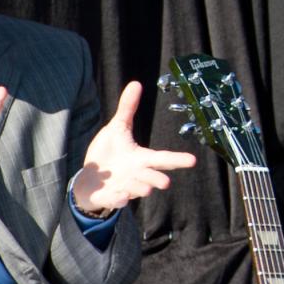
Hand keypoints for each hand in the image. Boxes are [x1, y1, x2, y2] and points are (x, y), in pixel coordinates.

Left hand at [71, 82, 198, 215]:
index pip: (163, 159)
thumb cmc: (108, 153)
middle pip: (154, 178)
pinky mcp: (112, 197)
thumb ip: (127, 108)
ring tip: (142, 187)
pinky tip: (118, 196)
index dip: (178, 159)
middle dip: (158, 179)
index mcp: (141, 159)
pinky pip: (117, 201)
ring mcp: (126, 188)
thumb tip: (136, 83)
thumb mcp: (116, 128)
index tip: (193, 161)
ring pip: (139, 190)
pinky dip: (118, 199)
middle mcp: (137, 175)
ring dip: (140, 188)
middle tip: (165, 182)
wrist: (90, 180)